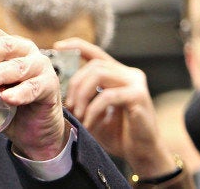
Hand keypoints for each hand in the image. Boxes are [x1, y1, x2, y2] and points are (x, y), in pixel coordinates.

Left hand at [0, 24, 66, 160]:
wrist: (32, 129)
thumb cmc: (3, 104)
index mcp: (4, 47)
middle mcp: (23, 51)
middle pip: (3, 45)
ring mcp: (38, 67)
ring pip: (18, 65)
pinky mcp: (49, 86)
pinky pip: (35, 87)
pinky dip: (21, 92)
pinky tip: (8, 98)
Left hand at [57, 37, 177, 176]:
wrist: (141, 153)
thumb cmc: (118, 134)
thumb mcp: (93, 112)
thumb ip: (82, 97)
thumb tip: (59, 89)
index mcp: (118, 74)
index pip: (96, 52)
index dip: (76, 45)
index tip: (57, 47)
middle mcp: (129, 74)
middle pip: (94, 65)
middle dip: (75, 84)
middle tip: (68, 106)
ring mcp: (136, 83)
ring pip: (99, 74)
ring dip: (82, 95)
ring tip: (77, 114)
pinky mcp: (139, 96)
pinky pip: (107, 96)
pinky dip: (93, 109)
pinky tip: (88, 122)